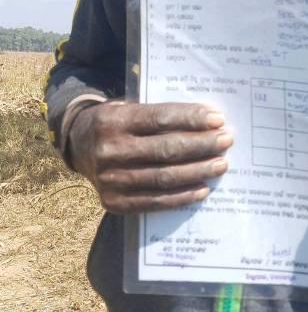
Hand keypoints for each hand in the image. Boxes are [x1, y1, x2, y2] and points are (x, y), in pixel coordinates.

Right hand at [69, 101, 232, 213]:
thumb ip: (157, 115)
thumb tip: (204, 122)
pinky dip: (182, 196)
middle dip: (201, 145)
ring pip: (164, 177)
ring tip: (221, 165)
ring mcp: (110, 180)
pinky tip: (202, 188)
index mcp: (113, 120)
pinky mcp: (113, 203)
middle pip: (166, 149)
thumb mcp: (126, 108)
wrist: (76, 145)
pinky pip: (155, 202)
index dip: (191, 119)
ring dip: (198, 171)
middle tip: (226, 140)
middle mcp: (109, 150)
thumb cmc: (114, 122)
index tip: (217, 119)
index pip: (160, 118)